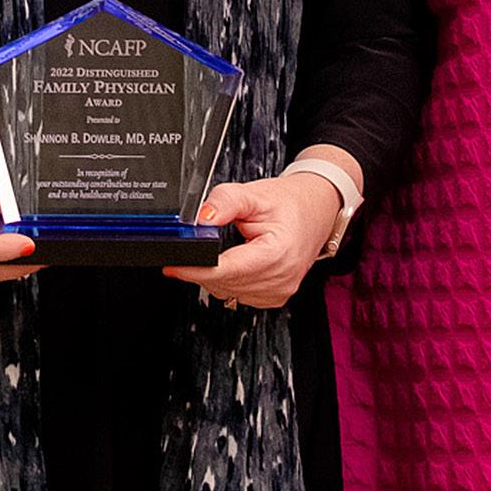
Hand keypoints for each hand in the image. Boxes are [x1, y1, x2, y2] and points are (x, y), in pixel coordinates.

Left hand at [163, 171, 339, 308]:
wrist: (318, 209)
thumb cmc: (291, 202)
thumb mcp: (256, 193)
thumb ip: (225, 201)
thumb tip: (200, 218)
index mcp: (278, 254)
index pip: (225, 271)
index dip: (194, 269)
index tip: (173, 265)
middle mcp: (281, 279)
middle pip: (223, 283)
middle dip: (202, 268)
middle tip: (195, 247)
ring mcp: (279, 292)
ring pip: (227, 292)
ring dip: (216, 274)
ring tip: (225, 247)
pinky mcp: (275, 298)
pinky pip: (238, 295)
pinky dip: (230, 280)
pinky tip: (236, 261)